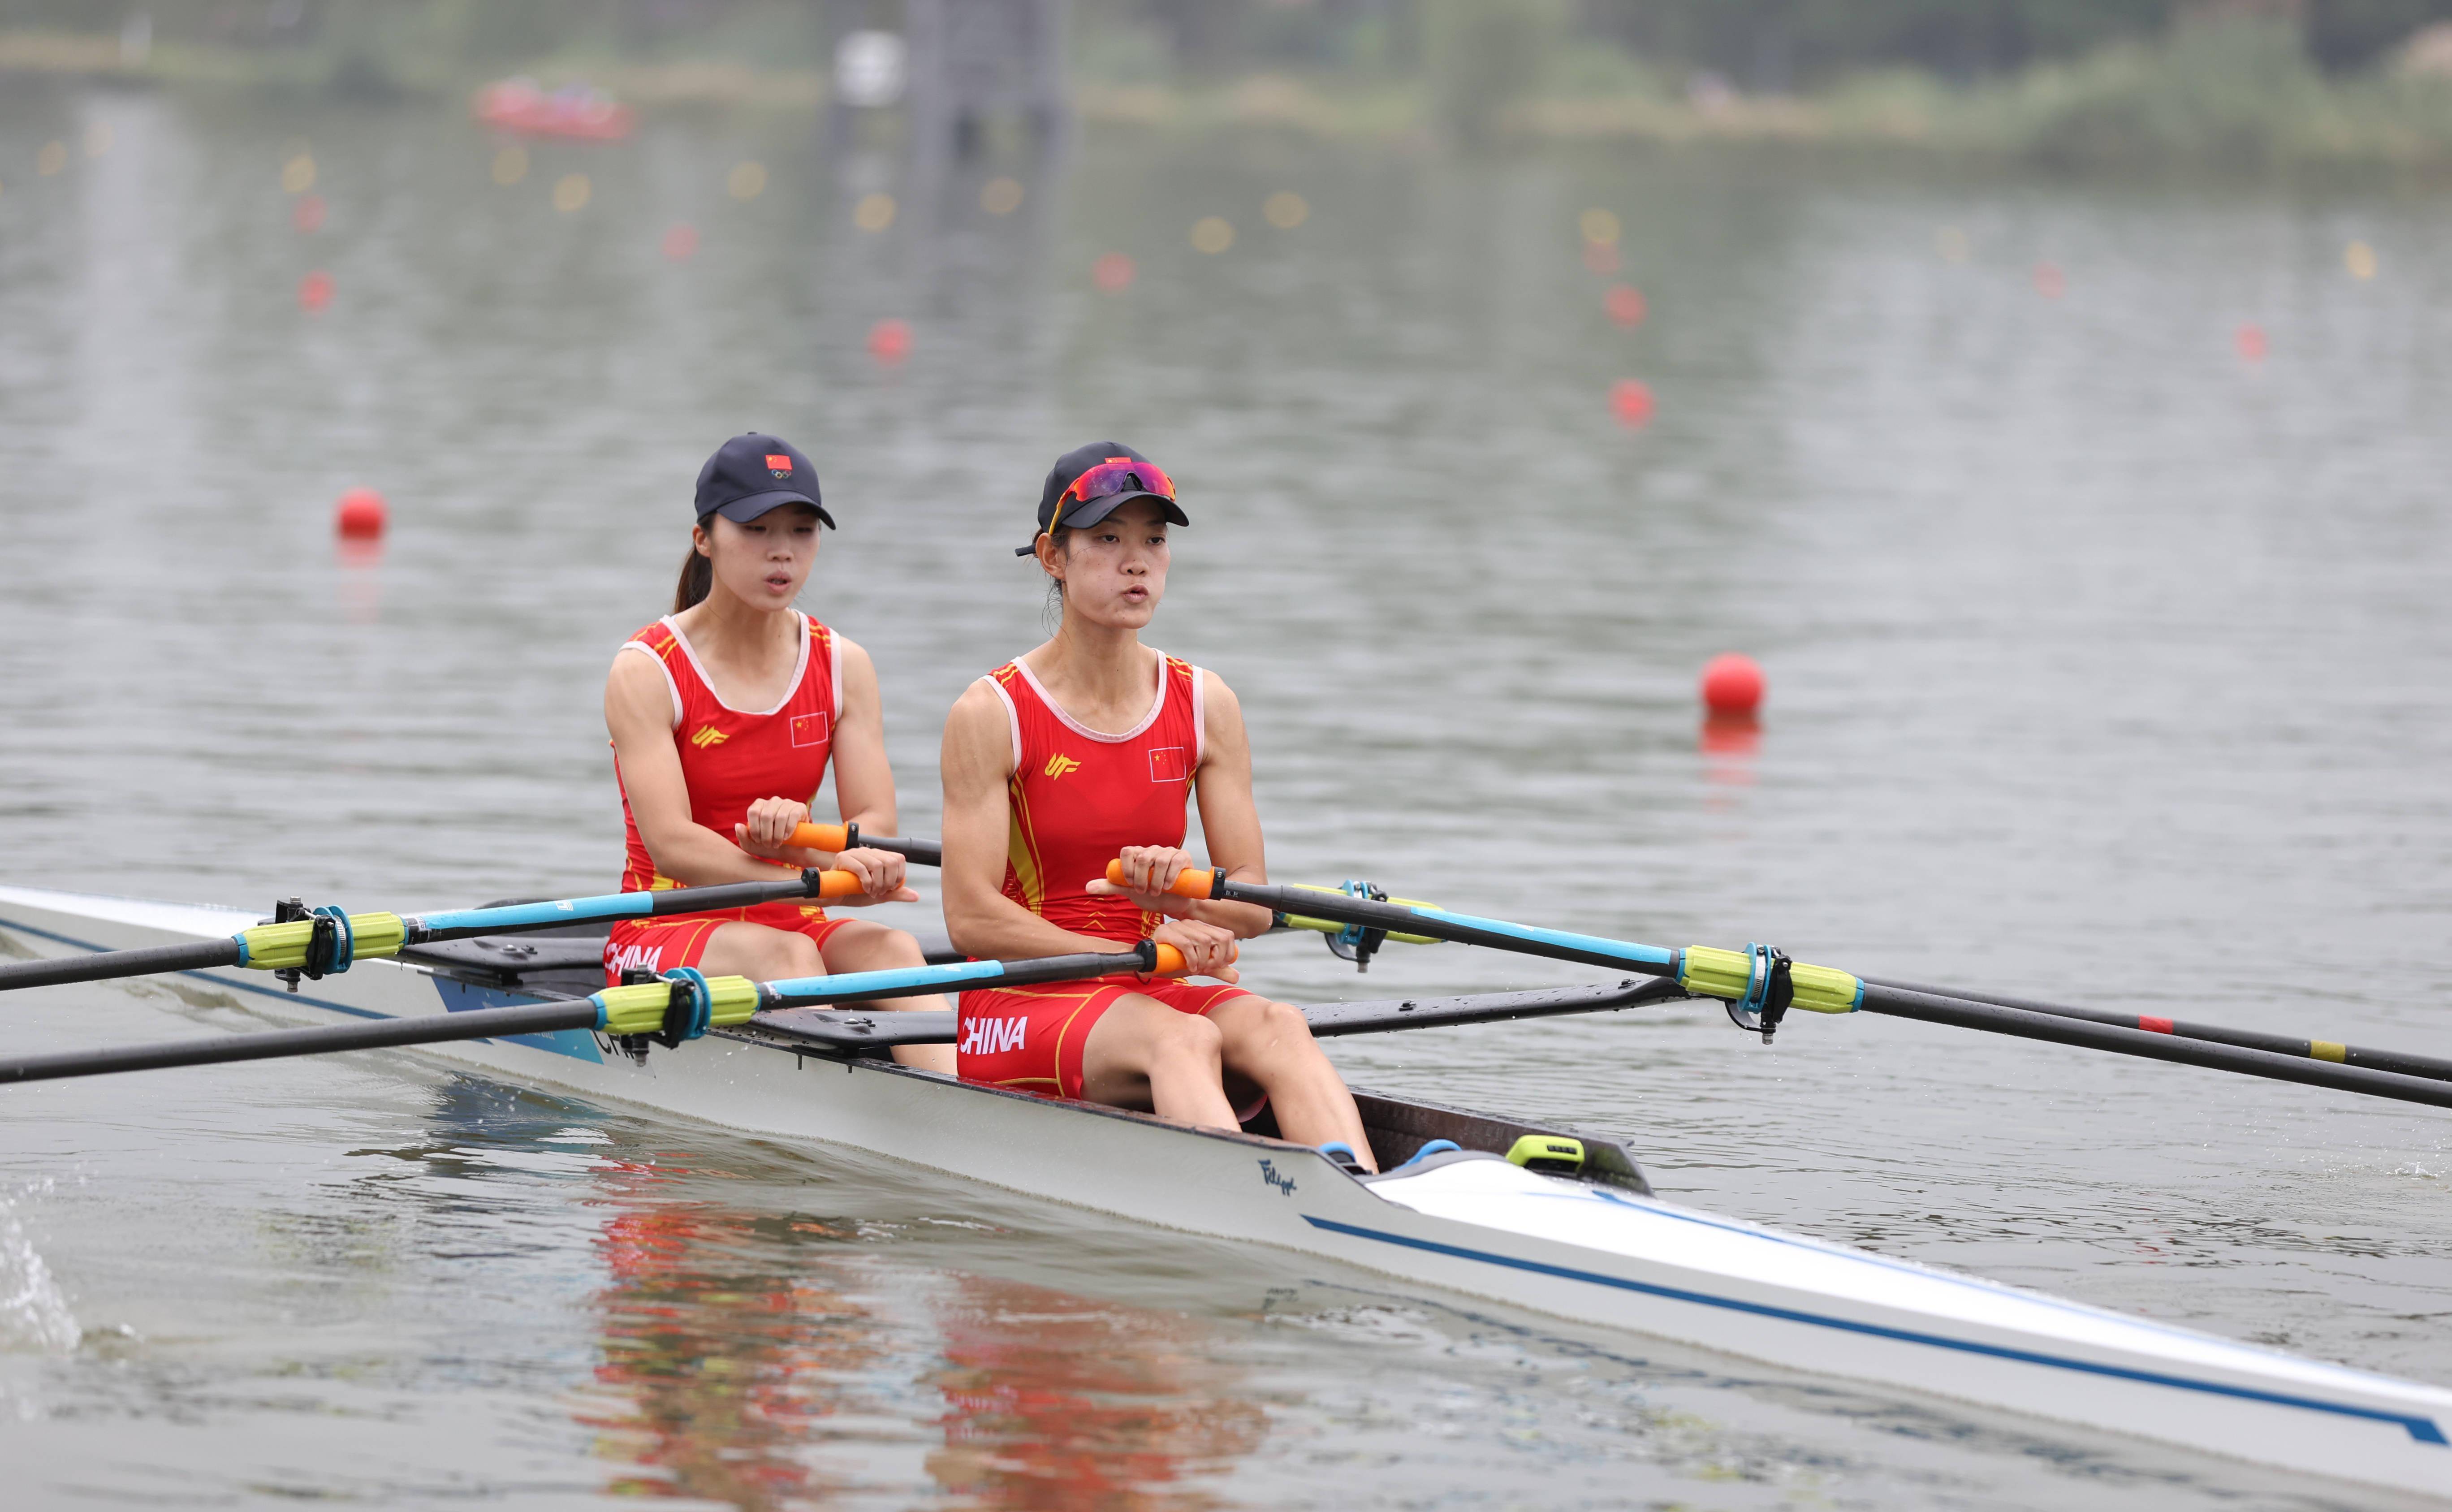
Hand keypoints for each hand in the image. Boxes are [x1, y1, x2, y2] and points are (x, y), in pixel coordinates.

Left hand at [735, 796, 815, 862]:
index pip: (753, 812)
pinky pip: (793, 816)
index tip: (758, 841)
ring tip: (777, 843)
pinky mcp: (800, 808)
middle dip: (766, 834)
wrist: (791, 850)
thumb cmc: (770, 845)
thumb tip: (738, 825)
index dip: (755, 829)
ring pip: (780, 817)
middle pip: (766, 815)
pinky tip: (786, 837)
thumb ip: (742, 837)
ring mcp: (787, 803)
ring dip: (778, 834)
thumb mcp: (752, 846)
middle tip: (769, 845)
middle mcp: (773, 801)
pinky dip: (788, 829)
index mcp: (759, 806)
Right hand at [826, 846, 919, 906]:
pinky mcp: (843, 858)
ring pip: (877, 864)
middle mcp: (868, 851)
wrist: (834, 898)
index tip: (890, 889)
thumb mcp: (881, 895)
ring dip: (878, 883)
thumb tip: (916, 896)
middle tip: (881, 892)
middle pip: (890, 861)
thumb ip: (897, 894)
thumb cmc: (855, 894)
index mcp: (878, 855)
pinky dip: (867, 882)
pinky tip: (865, 890)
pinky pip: (862, 868)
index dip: (899, 876)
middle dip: (889, 882)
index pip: (899, 859)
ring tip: (872, 892)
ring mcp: (855, 853)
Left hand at [1086, 845, 1200, 915]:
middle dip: (1141, 878)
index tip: (1129, 884)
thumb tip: (1087, 887)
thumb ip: (1110, 886)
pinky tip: (1167, 886)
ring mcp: (1169, 852)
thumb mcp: (1129, 891)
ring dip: (1155, 880)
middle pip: (1142, 856)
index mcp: (1138, 855)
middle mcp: (1153, 850)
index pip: (1127, 851)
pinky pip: (1176, 861)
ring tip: (1156, 892)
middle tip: (1143, 891)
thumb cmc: (1151, 895)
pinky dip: (1170, 875)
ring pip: (1159, 859)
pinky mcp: (1183, 857)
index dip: (1126, 868)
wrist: (1173, 904)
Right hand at [1150, 917, 1238, 983]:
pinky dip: (1192, 959)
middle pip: (1219, 938)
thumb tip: (1236, 976)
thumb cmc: (1174, 963)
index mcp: (1201, 928)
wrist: (1150, 964)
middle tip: (1206, 969)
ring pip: (1204, 941)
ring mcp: (1178, 926)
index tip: (1217, 966)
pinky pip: (1186, 944)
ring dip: (1203, 960)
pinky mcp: (1166, 932)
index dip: (1227, 953)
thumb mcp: (1200, 966)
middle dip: (1217, 959)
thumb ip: (1217, 970)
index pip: (1227, 935)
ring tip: (1195, 968)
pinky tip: (1189, 967)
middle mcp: (1192, 924)